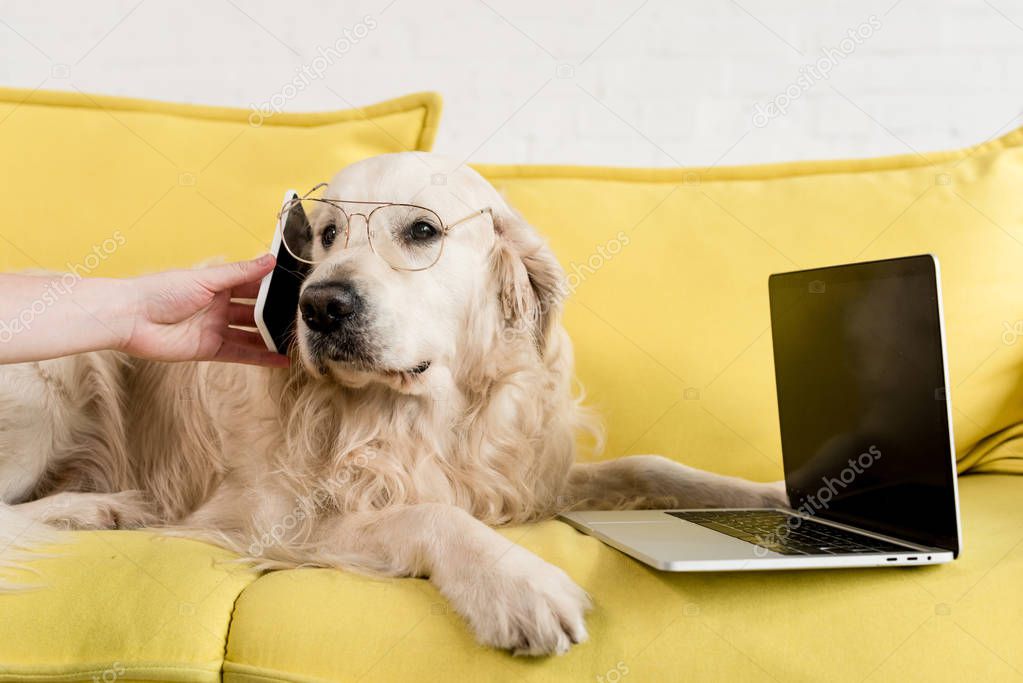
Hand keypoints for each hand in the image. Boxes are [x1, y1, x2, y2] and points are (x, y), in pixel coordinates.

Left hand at [119, 254, 288, 367]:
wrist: (130, 318)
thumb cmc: (161, 291)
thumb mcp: (206, 279)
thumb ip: (240, 273)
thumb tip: (269, 259)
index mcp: (217, 285)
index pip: (252, 285)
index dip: (273, 288)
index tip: (296, 290)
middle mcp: (218, 307)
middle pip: (254, 311)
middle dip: (275, 315)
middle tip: (303, 318)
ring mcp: (215, 329)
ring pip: (250, 334)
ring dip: (270, 338)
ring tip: (296, 341)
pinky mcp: (210, 349)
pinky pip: (241, 354)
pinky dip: (260, 357)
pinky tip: (280, 359)